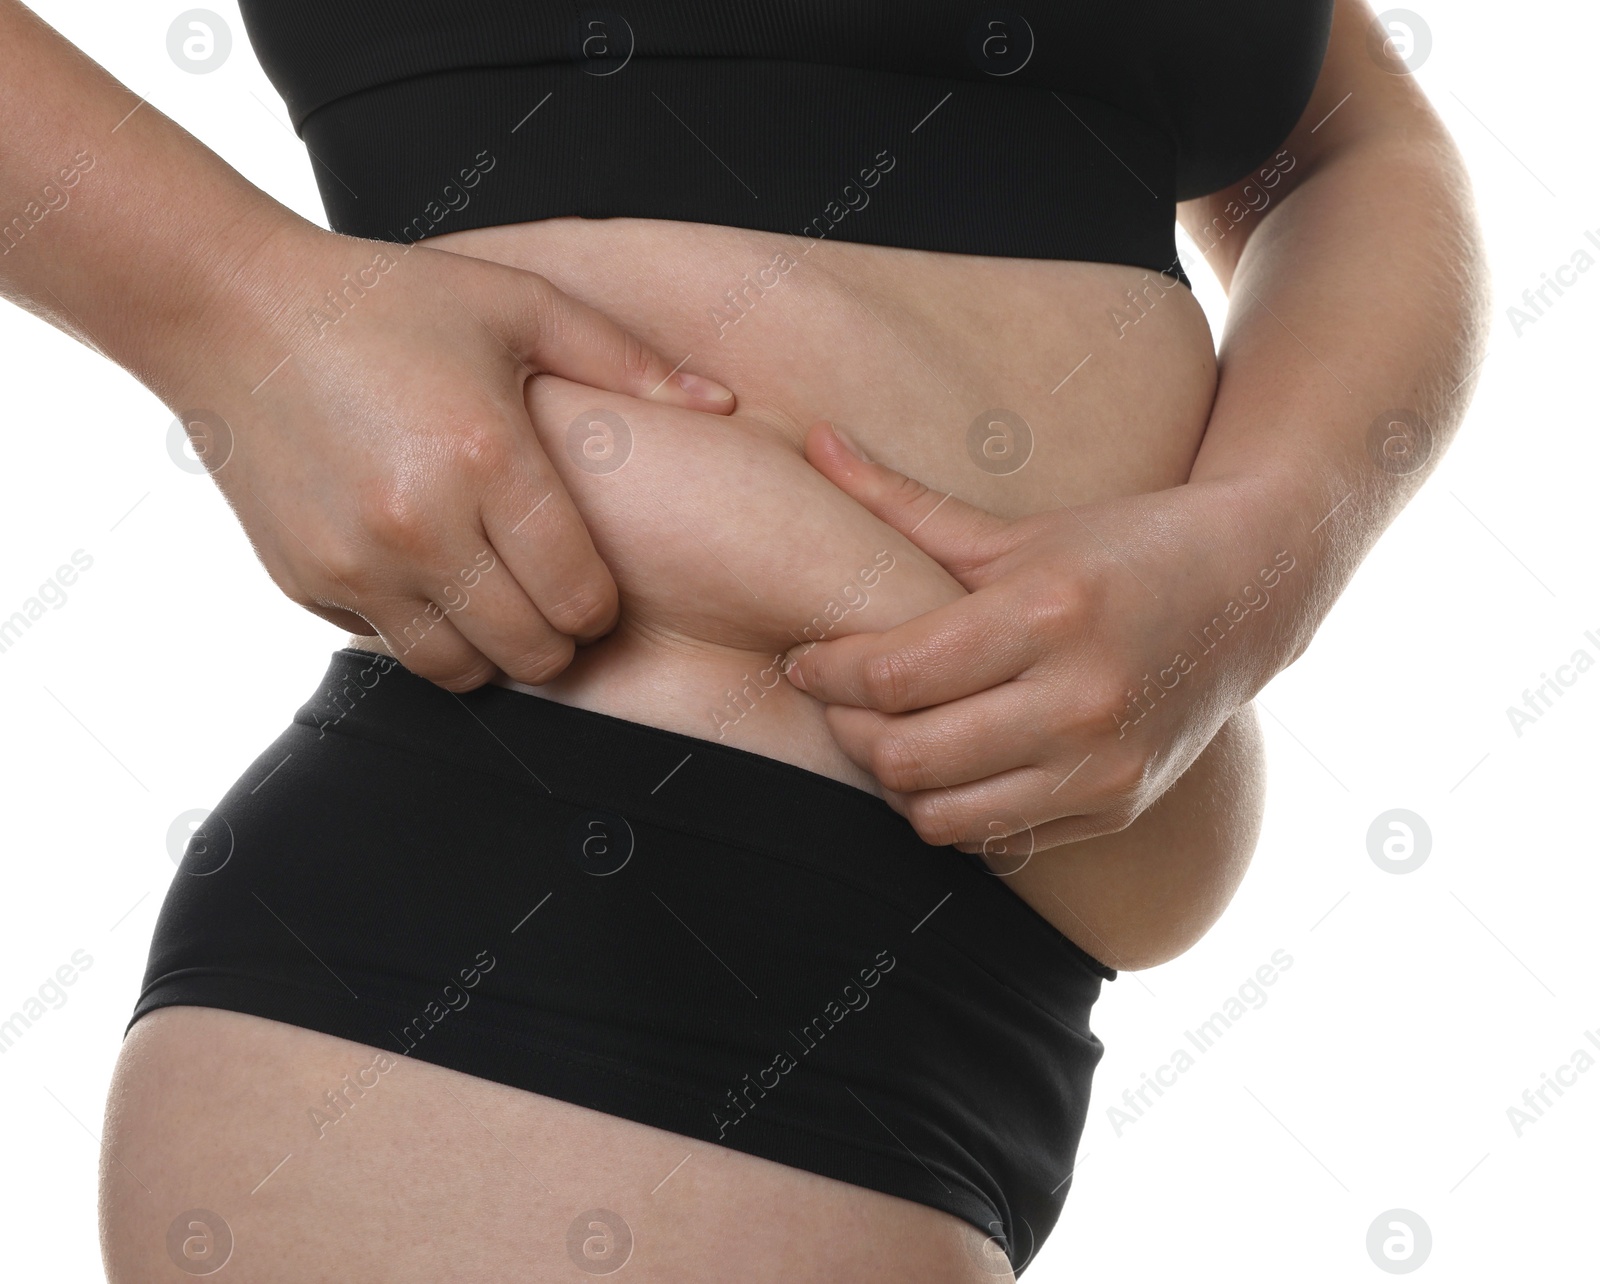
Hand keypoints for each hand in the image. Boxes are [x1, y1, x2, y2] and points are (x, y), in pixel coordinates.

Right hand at [172, 223, 736, 690]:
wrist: (235, 314)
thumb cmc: (390, 303)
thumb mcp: (519, 306)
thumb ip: (627, 362)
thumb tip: (724, 405)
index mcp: (489, 458)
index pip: (581, 598)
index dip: (601, 607)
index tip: (592, 585)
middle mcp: (422, 525)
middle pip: (531, 652)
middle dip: (557, 639)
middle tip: (553, 602)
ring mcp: (357, 563)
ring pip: (459, 672)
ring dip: (491, 650)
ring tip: (495, 601)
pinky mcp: (306, 582)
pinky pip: (390, 648)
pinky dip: (420, 632)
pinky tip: (427, 579)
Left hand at [782, 422, 1299, 851]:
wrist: (1252, 589)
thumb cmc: (1121, 547)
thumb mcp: (1015, 529)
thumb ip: (903, 503)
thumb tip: (814, 443)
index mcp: (1047, 612)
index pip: (893, 672)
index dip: (825, 672)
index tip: (803, 660)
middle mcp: (1080, 699)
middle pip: (906, 756)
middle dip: (846, 731)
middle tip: (836, 701)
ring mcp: (1104, 766)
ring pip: (942, 817)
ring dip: (895, 782)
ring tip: (889, 734)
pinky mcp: (1117, 807)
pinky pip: (996, 839)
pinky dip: (954, 810)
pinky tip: (951, 764)